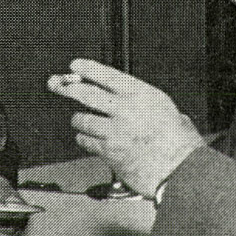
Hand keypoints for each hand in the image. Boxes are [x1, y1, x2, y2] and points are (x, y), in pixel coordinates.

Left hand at [48, 58, 203, 198]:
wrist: (179, 169)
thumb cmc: (179, 142)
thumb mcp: (167, 109)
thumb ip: (145, 102)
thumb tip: (127, 98)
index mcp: (141, 94)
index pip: (107, 75)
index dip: (88, 68)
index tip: (75, 65)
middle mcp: (125, 110)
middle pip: (86, 94)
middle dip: (67, 87)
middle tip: (56, 84)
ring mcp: (114, 131)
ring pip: (82, 120)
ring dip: (78, 119)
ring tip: (79, 120)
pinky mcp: (108, 151)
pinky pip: (86, 142)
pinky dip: (84, 139)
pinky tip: (87, 139)